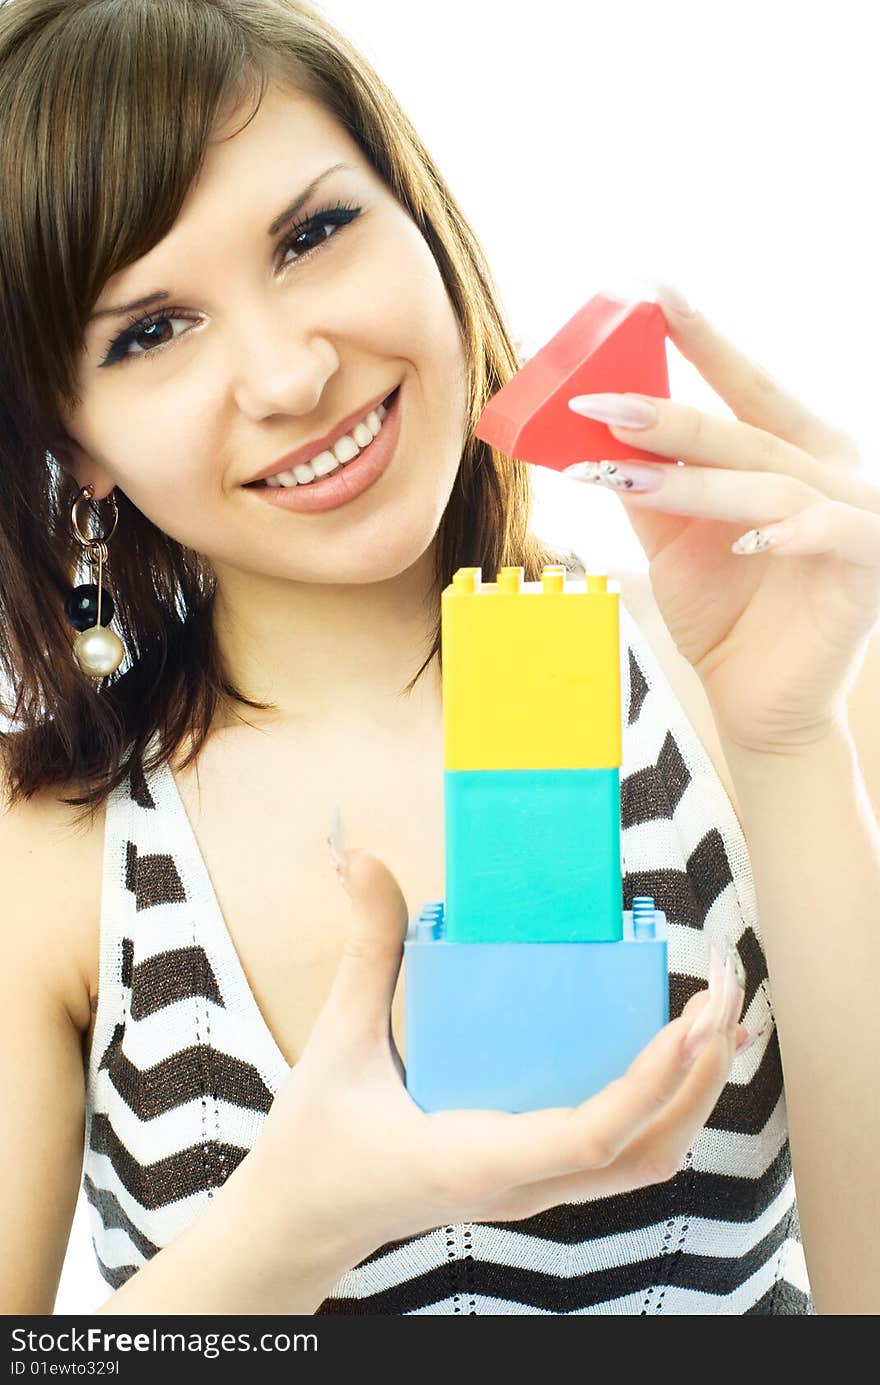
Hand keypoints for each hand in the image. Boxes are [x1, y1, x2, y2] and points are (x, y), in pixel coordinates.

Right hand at [248, 847, 746, 1269]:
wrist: (303, 1220)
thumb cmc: (315, 1141)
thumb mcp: (336, 1039)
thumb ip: (365, 948)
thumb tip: (364, 862)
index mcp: (474, 1156)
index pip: (588, 1135)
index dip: (647, 1083)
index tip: (687, 1023)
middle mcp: (521, 1184)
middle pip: (645, 1153)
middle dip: (698, 1079)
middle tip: (722, 996)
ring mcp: (534, 1189)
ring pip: (644, 1162)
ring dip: (692, 1096)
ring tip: (721, 1022)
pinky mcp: (535, 1179)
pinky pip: (620, 1155)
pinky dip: (664, 1107)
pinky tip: (678, 1055)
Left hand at [564, 293, 879, 753]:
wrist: (760, 702)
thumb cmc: (725, 612)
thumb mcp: (675, 538)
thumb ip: (648, 483)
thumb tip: (590, 427)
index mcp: (788, 451)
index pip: (743, 386)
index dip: (701, 339)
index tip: (651, 293)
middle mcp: (827, 471)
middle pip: (744, 433)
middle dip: (670, 417)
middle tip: (600, 402)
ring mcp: (853, 514)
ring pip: (772, 485)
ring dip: (699, 481)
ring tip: (627, 475)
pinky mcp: (869, 567)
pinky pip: (840, 535)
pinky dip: (800, 533)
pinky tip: (756, 539)